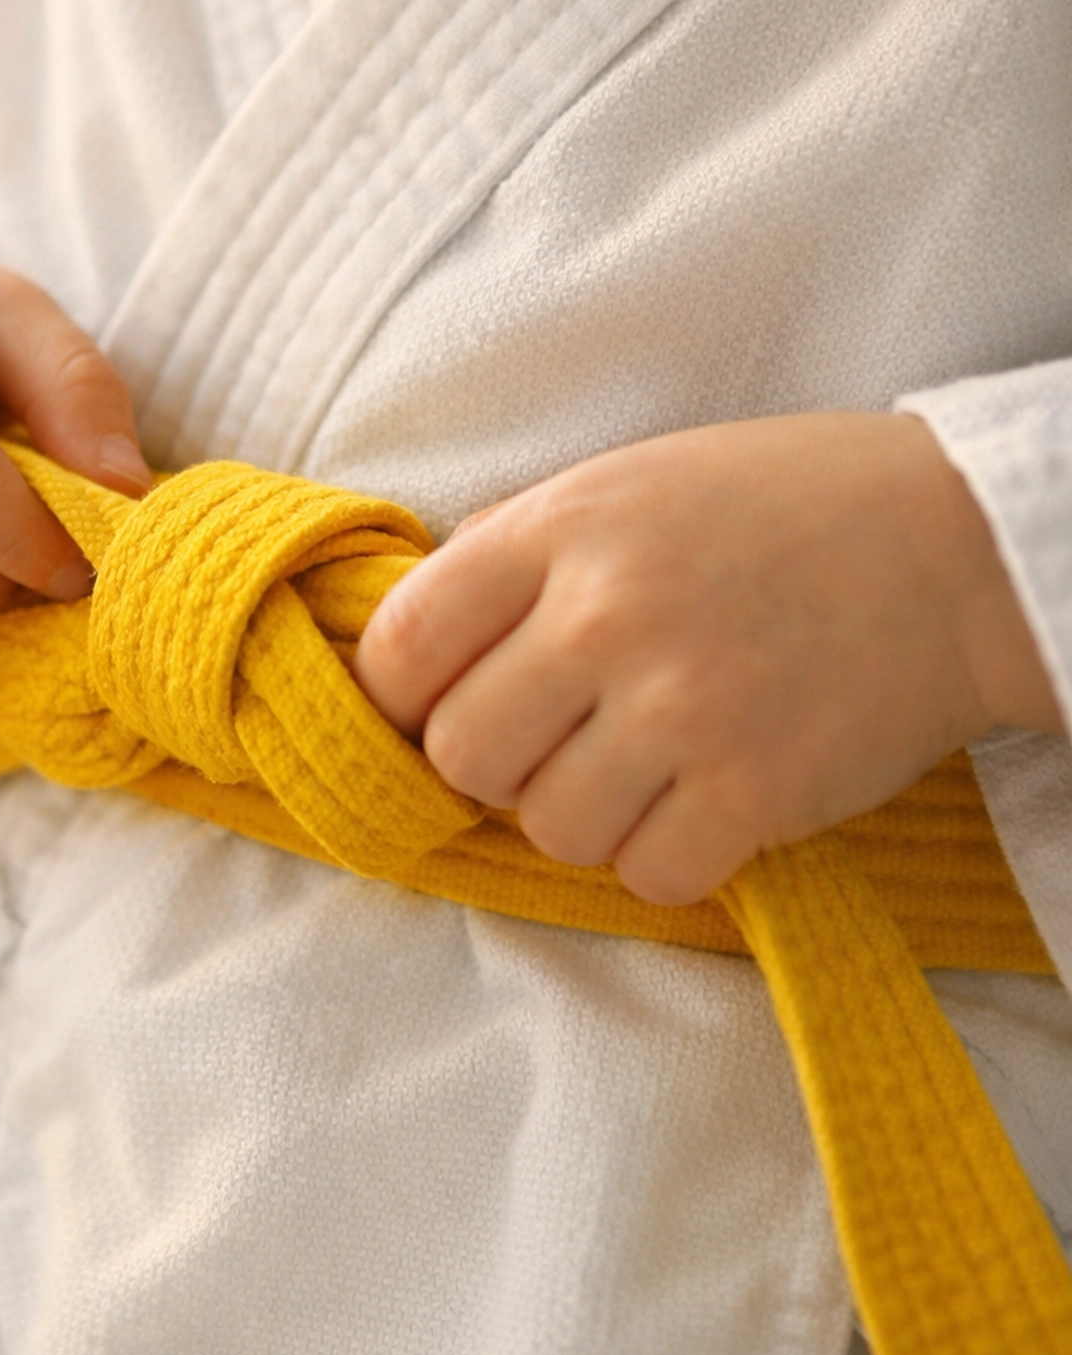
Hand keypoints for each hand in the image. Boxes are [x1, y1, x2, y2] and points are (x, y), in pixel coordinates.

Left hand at [352, 412, 1062, 904]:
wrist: (955, 546)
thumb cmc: (780, 505)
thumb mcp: (630, 480)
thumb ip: (519, 544)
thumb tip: (419, 628)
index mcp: (563, 528)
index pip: (401, 646)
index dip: (399, 696)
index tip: (432, 706)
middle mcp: (606, 617)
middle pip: (461, 756)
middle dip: (494, 763)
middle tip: (552, 741)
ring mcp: (680, 709)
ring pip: (548, 828)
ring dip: (582, 814)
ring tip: (640, 765)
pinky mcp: (755, 790)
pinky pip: (646, 874)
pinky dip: (664, 854)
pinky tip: (701, 801)